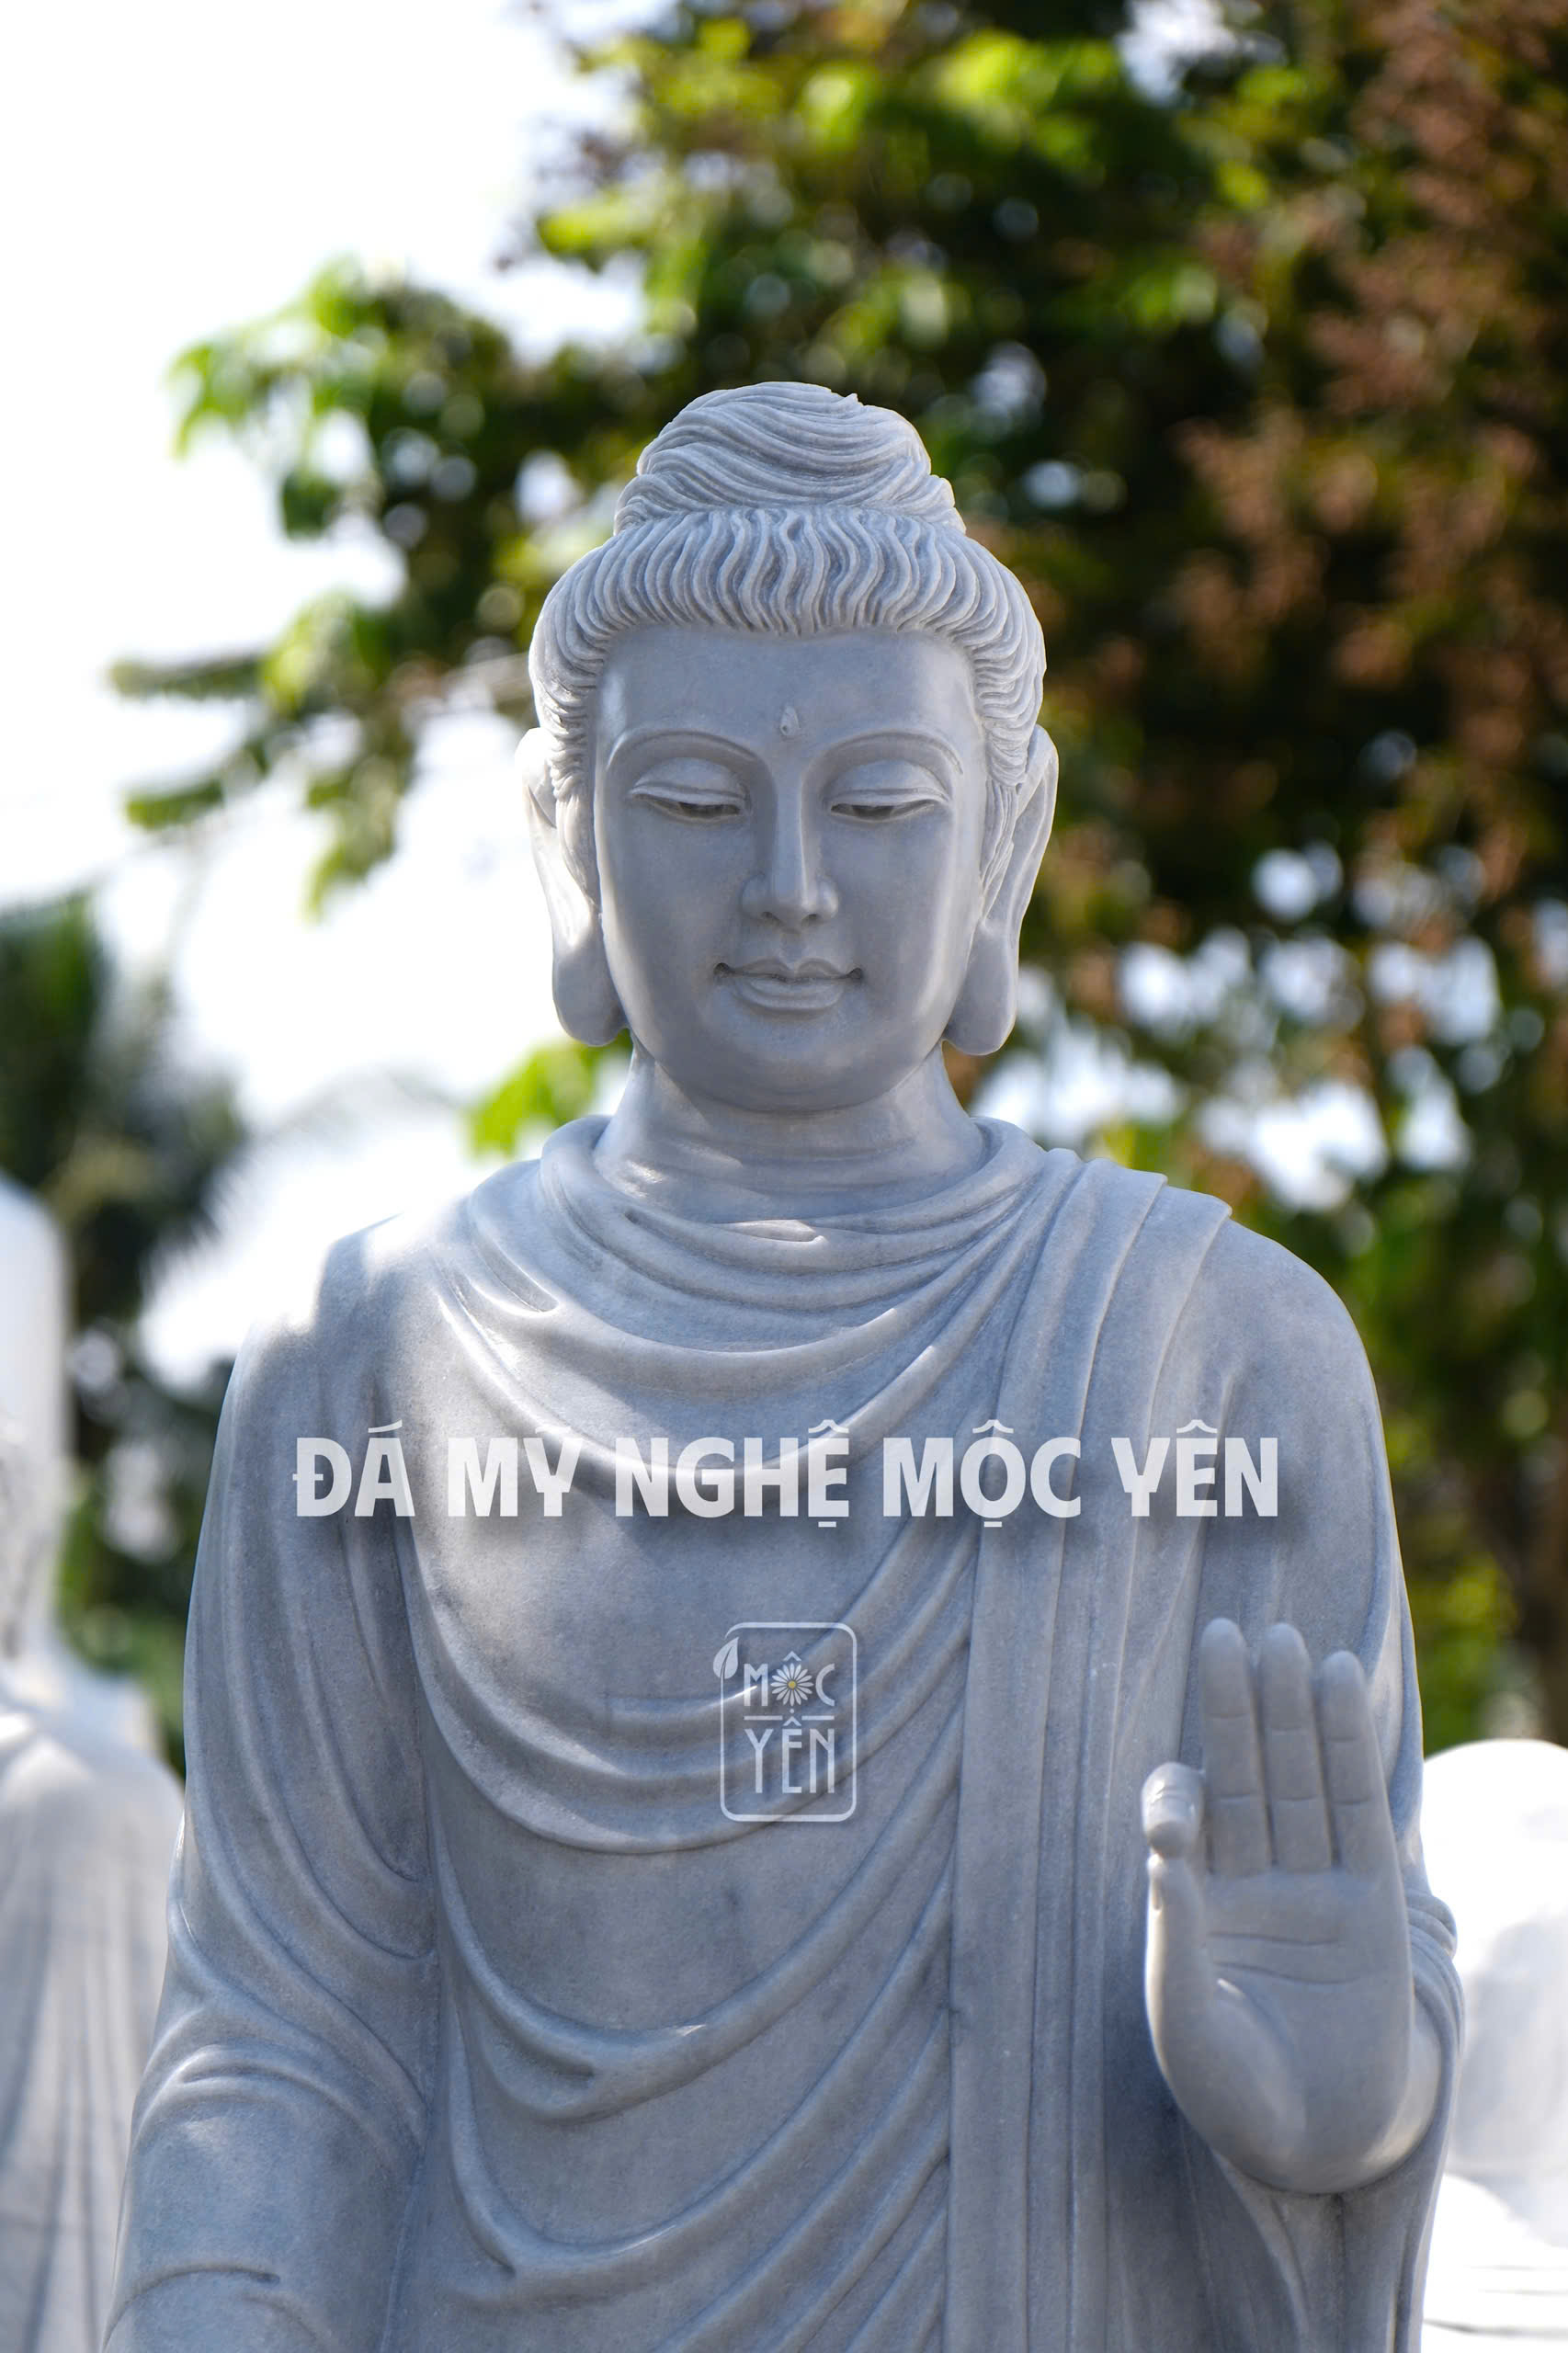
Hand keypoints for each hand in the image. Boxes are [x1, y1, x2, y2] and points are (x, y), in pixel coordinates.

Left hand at [1141, 1618, 1438, 2193]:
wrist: (1312, 2144)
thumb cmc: (1230, 2090)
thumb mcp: (1185, 2019)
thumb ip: (1174, 1936)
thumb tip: (1163, 1852)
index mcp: (1194, 1900)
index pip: (1183, 1817)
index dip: (1175, 1798)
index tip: (1175, 1826)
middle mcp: (1251, 1880)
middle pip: (1242, 1775)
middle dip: (1234, 1711)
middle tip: (1227, 1634)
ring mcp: (1312, 1887)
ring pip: (1298, 1782)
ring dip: (1291, 1714)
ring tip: (1285, 1641)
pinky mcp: (1371, 1906)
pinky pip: (1357, 1813)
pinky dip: (1347, 1751)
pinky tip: (1338, 1687)